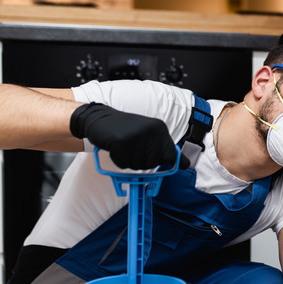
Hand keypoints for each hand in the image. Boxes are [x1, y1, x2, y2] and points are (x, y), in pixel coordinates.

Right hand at [70, 103, 187, 169]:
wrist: (98, 118)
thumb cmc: (123, 129)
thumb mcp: (147, 134)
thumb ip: (162, 147)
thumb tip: (184, 164)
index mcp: (160, 128)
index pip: (172, 154)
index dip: (169, 162)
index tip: (170, 164)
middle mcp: (151, 131)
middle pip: (153, 163)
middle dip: (142, 162)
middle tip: (132, 150)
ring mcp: (137, 136)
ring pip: (138, 165)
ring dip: (128, 161)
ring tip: (123, 147)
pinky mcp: (122, 142)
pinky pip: (123, 163)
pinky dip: (117, 160)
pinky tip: (115, 148)